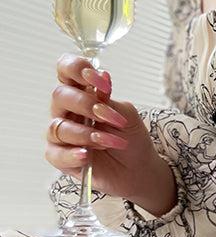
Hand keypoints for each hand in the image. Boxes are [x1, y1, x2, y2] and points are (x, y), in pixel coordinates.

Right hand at [46, 53, 177, 216]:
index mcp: (81, 92)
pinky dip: (72, 154)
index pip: (66, 70)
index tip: (97, 78)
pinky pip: (56, 153)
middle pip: (60, 96)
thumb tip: (102, 75)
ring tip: (109, 142)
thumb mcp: (125, 114)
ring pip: (58, 126)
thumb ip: (109, 99)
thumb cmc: (129, 136)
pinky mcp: (59, 156)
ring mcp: (60, 133)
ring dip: (87, 133)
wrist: (137, 168)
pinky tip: (86, 155)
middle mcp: (66, 109)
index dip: (76, 68)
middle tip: (110, 117)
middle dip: (86, 104)